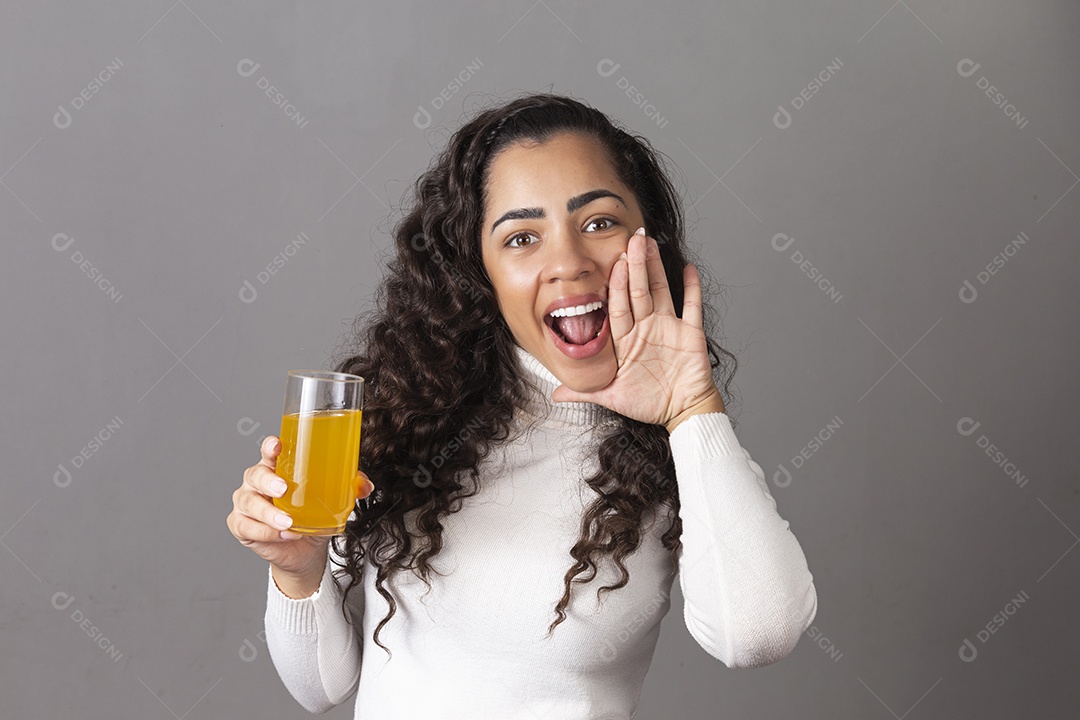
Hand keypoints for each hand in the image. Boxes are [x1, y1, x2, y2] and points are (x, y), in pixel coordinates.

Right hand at [226, 436, 374, 579]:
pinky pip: (247, 527)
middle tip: (284, 489)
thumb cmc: (312, 516)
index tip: (277, 445)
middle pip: (255, 475)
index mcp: (277, 468)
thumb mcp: (332, 500)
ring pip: (249, 503)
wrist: (304, 552)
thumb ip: (348, 488)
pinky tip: (283, 535)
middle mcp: (257, 483)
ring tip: (287, 521)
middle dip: (268, 481)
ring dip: (268, 513)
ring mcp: (247, 504)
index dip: (270, 446)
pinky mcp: (242, 526)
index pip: (269, 451)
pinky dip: (266, 532)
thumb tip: (366, 486)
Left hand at [551, 228, 724, 430]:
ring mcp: (668, 328)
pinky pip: (692, 307)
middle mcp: (646, 328)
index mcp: (626, 339)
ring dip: (656, 268)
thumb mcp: (611, 397)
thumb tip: (554, 394)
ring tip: (651, 244)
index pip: (618, 305)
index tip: (613, 260)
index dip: (615, 283)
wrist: (682, 412)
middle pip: (638, 291)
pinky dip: (691, 288)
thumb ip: (584, 391)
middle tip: (632, 239)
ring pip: (660, 291)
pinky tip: (688, 268)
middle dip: (634, 266)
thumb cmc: (648, 403)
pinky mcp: (691, 334)